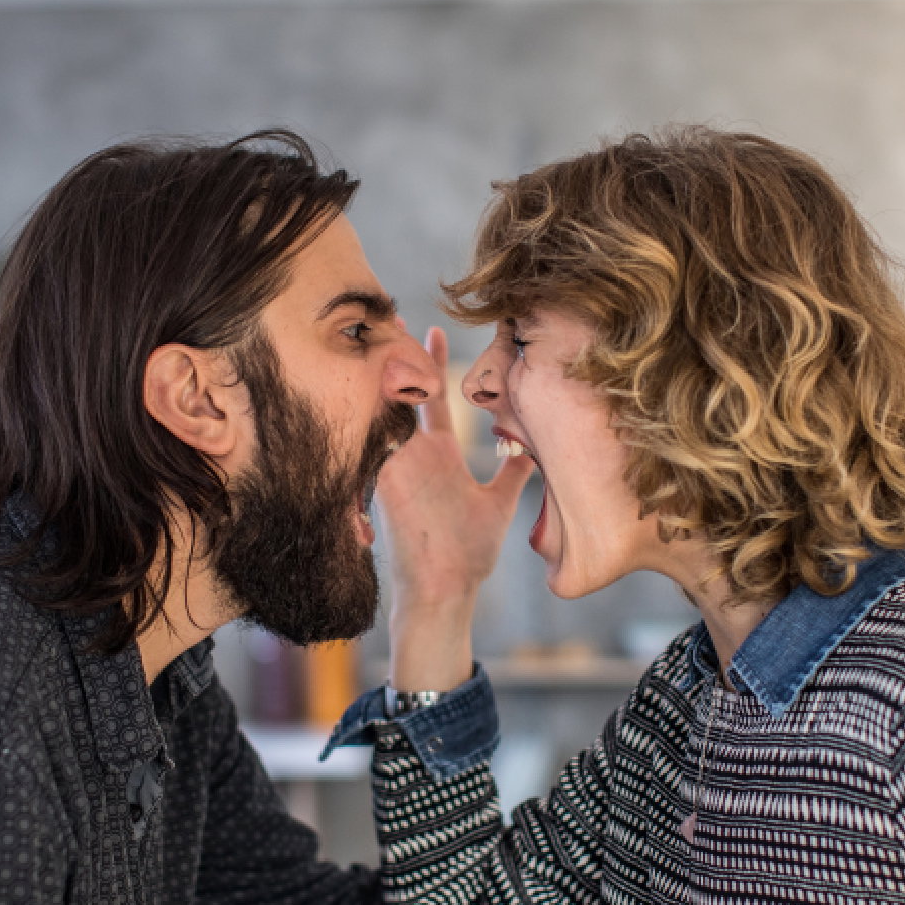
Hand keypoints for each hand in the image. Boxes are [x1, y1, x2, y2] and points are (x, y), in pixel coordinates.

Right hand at [375, 326, 534, 689]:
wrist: (446, 593)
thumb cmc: (468, 556)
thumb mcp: (497, 505)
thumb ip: (512, 475)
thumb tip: (533, 450)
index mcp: (437, 456)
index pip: (433, 397)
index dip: (434, 363)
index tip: (435, 327)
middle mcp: (412, 455)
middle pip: (400, 391)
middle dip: (396, 352)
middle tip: (390, 311)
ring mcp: (395, 466)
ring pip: (382, 407)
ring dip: (381, 370)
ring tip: (379, 329)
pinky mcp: (382, 482)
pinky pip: (371, 438)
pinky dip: (370, 409)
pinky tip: (371, 374)